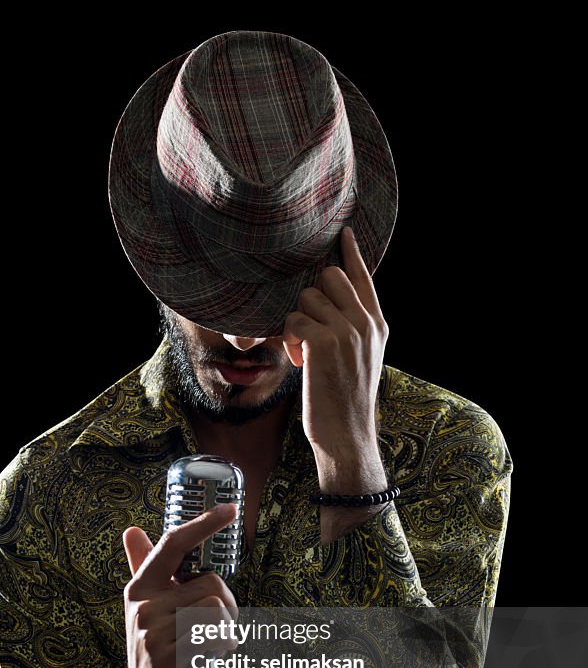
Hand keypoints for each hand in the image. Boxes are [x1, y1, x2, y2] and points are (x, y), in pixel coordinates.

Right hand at [120, 503, 238, 667]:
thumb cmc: (159, 653)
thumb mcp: (148, 610)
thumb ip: (143, 570)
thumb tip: (132, 531)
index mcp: (141, 588)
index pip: (173, 544)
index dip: (204, 523)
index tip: (230, 509)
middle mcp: (142, 606)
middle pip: (211, 583)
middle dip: (227, 607)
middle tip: (215, 631)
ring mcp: (151, 634)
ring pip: (217, 609)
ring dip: (227, 630)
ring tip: (209, 647)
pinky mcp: (166, 660)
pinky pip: (216, 636)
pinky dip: (224, 648)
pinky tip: (207, 661)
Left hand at [282, 224, 387, 467]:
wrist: (347, 435)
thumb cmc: (345, 402)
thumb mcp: (361, 359)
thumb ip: (353, 329)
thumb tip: (325, 305)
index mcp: (378, 325)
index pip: (363, 277)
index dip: (351, 253)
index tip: (343, 232)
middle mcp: (366, 322)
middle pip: (329, 276)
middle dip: (310, 297)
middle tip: (309, 329)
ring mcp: (347, 330)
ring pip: (306, 297)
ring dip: (296, 323)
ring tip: (304, 353)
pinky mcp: (324, 342)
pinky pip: (293, 320)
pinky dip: (289, 341)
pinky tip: (299, 362)